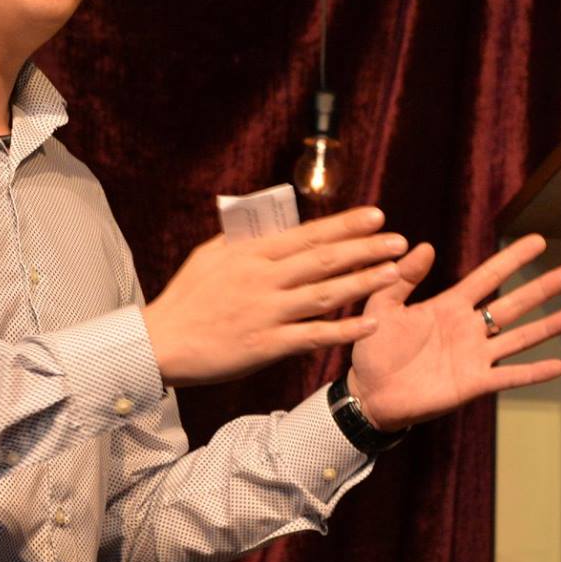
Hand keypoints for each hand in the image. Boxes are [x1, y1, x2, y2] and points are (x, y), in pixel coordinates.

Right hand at [143, 206, 408, 386]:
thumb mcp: (211, 256)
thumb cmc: (186, 297)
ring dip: (363, 282)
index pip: (307, 234)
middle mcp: (263, 279)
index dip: (345, 225)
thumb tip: (275, 223)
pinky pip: (312, 336)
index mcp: (251, 254)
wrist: (161, 342)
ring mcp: (266, 312)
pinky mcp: (266, 345)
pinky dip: (343, 329)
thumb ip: (245, 240)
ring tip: (394, 273)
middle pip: (323, 260)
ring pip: (324, 294)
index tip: (376, 216)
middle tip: (399, 240)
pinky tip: (371, 323)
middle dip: (365, 248)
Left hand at [348, 233, 560, 429]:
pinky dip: (533, 372)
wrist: (369, 394)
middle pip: (512, 304)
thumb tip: (424, 246)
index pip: (488, 277)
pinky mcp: (473, 383)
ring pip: (518, 337)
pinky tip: (559, 365)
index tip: (537, 241)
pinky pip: (509, 376)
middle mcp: (469, 329)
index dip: (512, 259)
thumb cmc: (374, 350)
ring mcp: (474, 356)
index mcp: (449, 306)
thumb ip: (402, 279)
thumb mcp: (382, 307)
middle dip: (541, 288)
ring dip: (547, 327)